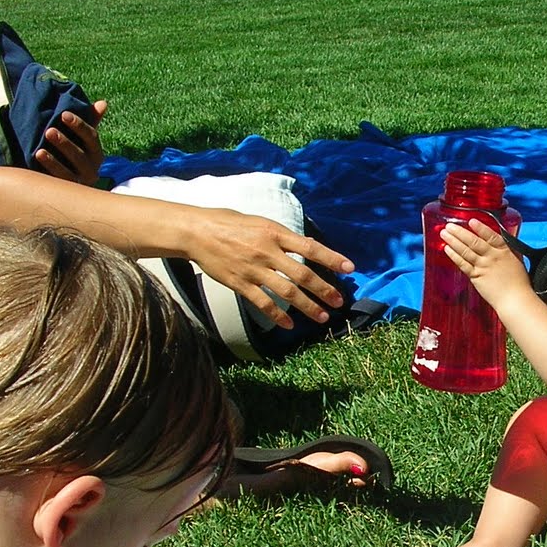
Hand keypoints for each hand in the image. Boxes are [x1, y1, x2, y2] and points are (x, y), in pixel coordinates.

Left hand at [33, 100, 108, 184]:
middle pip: (81, 156)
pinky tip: (38, 163)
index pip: (92, 138)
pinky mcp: (67, 194)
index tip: (63, 114)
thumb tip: (103, 103)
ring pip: (70, 172)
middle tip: (49, 131)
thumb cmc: (71, 153)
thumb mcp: (80, 139)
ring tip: (39, 150)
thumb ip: (90, 121)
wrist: (64, 185)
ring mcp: (80, 183)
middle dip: (65, 143)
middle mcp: (92, 170)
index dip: (79, 125)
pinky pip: (58, 184)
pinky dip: (49, 173)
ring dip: (54, 161)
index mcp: (96, 154)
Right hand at [189, 211, 352, 326]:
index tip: (350, 268)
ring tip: (322, 317)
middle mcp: (267, 252)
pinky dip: (278, 316)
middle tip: (339, 302)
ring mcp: (254, 269)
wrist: (197, 231)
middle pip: (303, 275)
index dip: (332, 259)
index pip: (310, 248)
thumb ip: (283, 237)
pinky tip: (289, 324)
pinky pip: (263, 303)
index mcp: (275, 233)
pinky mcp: (240, 283)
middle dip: (324, 290)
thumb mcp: (261, 222)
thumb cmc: (229, 223)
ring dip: (307, 307)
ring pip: (287, 292)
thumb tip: (307, 248)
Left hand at [439, 218, 534, 312]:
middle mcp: (492, 257)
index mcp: (504, 251)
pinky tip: (447, 249)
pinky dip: (454, 256)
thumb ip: (508, 249)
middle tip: (449, 225)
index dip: (480, 228)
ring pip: (466, 251)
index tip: (471, 221)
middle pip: (474, 242)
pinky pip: (463, 264)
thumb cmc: (519, 282)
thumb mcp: (517, 259)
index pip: (490, 236)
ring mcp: (483, 267)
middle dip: (460, 232)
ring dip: (453, 241)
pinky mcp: (476, 277)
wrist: (515, 300)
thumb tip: (502, 239)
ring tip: (444, 234)